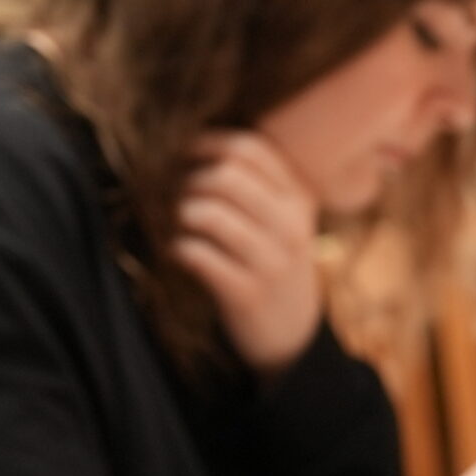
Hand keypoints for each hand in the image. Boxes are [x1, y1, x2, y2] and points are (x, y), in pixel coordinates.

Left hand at [172, 131, 323, 375]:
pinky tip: (179, 252)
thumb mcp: (283, 218)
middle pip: (226, 176)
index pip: (251, 149)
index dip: (208, 143)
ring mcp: (272, 262)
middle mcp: (291, 226)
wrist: (291, 332)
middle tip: (175, 194)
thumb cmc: (272, 260)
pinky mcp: (247, 294)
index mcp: (300, 197)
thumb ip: (255, 183)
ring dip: (181, 214)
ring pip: (209, 214)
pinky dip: (179, 249)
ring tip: (179, 224)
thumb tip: (191, 144)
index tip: (184, 152)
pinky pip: (198, 256)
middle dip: (189, 180)